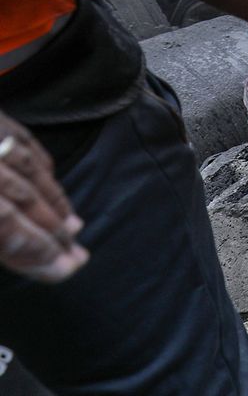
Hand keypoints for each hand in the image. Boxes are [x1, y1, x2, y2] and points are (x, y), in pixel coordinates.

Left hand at [0, 113, 86, 282]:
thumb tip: (26, 255)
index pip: (5, 224)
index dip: (35, 250)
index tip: (63, 269)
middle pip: (21, 198)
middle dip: (51, 231)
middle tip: (77, 257)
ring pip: (27, 169)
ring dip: (54, 201)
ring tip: (73, 227)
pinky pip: (23, 140)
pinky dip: (42, 165)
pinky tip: (50, 181)